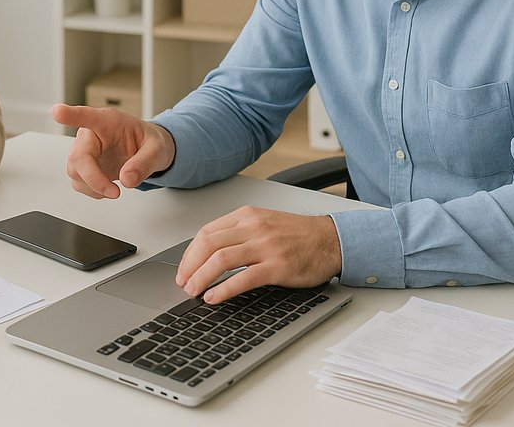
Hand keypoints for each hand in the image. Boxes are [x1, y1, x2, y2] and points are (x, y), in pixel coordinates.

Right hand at [51, 103, 175, 198]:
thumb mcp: (157, 149)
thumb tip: (127, 179)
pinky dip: (93, 191)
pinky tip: (107, 187)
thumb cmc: (148, 142)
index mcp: (107, 121)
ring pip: (75, 172)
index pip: (86, 115)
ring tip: (115, 189)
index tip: (58, 111)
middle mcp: (90, 135)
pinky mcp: (83, 167)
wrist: (146, 151)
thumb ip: (144, 162)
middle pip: (77, 156)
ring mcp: (84, 151)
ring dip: (94, 186)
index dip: (70, 115)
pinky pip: (78, 183)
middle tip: (114, 192)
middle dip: (93, 178)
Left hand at [175, 207, 341, 304]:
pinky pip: (243, 278)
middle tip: (183, 282)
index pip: (206, 232)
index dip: (189, 253)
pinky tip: (213, 297)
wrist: (330, 239)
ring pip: (221, 260)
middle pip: (209, 245)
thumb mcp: (264, 223)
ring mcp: (265, 246)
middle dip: (190, 266)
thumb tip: (209, 252)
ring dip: (201, 277)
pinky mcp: (277, 266)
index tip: (183, 268)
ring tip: (193, 291)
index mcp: (247, 216)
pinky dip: (223, 289)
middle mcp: (253, 227)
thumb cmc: (298, 235)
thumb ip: (238, 232)